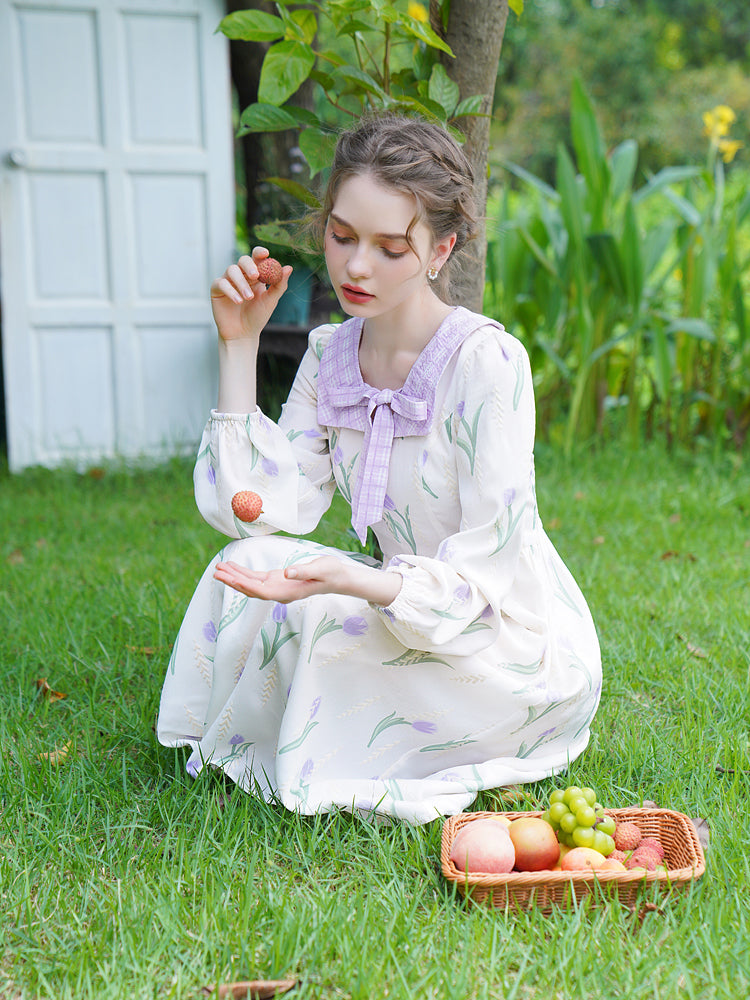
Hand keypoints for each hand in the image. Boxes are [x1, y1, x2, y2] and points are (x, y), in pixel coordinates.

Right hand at [210, 249, 292, 342]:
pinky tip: (238, 301)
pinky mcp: (217, 289)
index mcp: (255, 275)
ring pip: (232, 270)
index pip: (256, 258)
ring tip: (248, 297)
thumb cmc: (257, 317)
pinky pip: (221, 283)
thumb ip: (279, 285)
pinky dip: (230, 291)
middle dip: (249, 266)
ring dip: (241, 283)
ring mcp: (228, 281)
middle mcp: (241, 275)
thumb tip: (289, 268)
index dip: (259, 253)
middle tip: (255, 275)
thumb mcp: (270, 301)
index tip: (265, 254)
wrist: (243, 334)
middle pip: (243, 260)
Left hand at [213, 556, 401, 605]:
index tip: (228, 578)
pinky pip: (257, 579)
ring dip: (235, 577)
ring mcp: (277, 587)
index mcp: (287, 591)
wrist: (339, 578)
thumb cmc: (331, 572)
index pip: (260, 590)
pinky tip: (234, 568)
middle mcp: (279, 592)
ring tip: (219, 568)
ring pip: (251, 584)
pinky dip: (245, 573)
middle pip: (251, 589)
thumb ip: (303, 570)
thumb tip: (287, 572)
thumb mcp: (320, 568)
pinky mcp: (278, 580)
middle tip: (216, 571)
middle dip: (233, 581)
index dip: (242, 584)